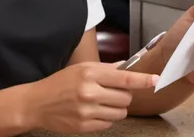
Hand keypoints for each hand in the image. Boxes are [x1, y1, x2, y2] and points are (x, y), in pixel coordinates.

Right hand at [24, 62, 157, 133]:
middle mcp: (89, 92)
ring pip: (120, 113)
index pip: (123, 78)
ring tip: (101, 102)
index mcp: (89, 74)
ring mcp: (87, 111)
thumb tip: (125, 66)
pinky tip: (93, 111)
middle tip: (111, 91)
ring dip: (116, 108)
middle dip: (123, 95)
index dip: (142, 80)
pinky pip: (109, 124)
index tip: (155, 80)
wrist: (38, 102)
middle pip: (125, 97)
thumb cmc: (60, 82)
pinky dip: (106, 118)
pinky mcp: (85, 126)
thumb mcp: (80, 69)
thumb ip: (105, 69)